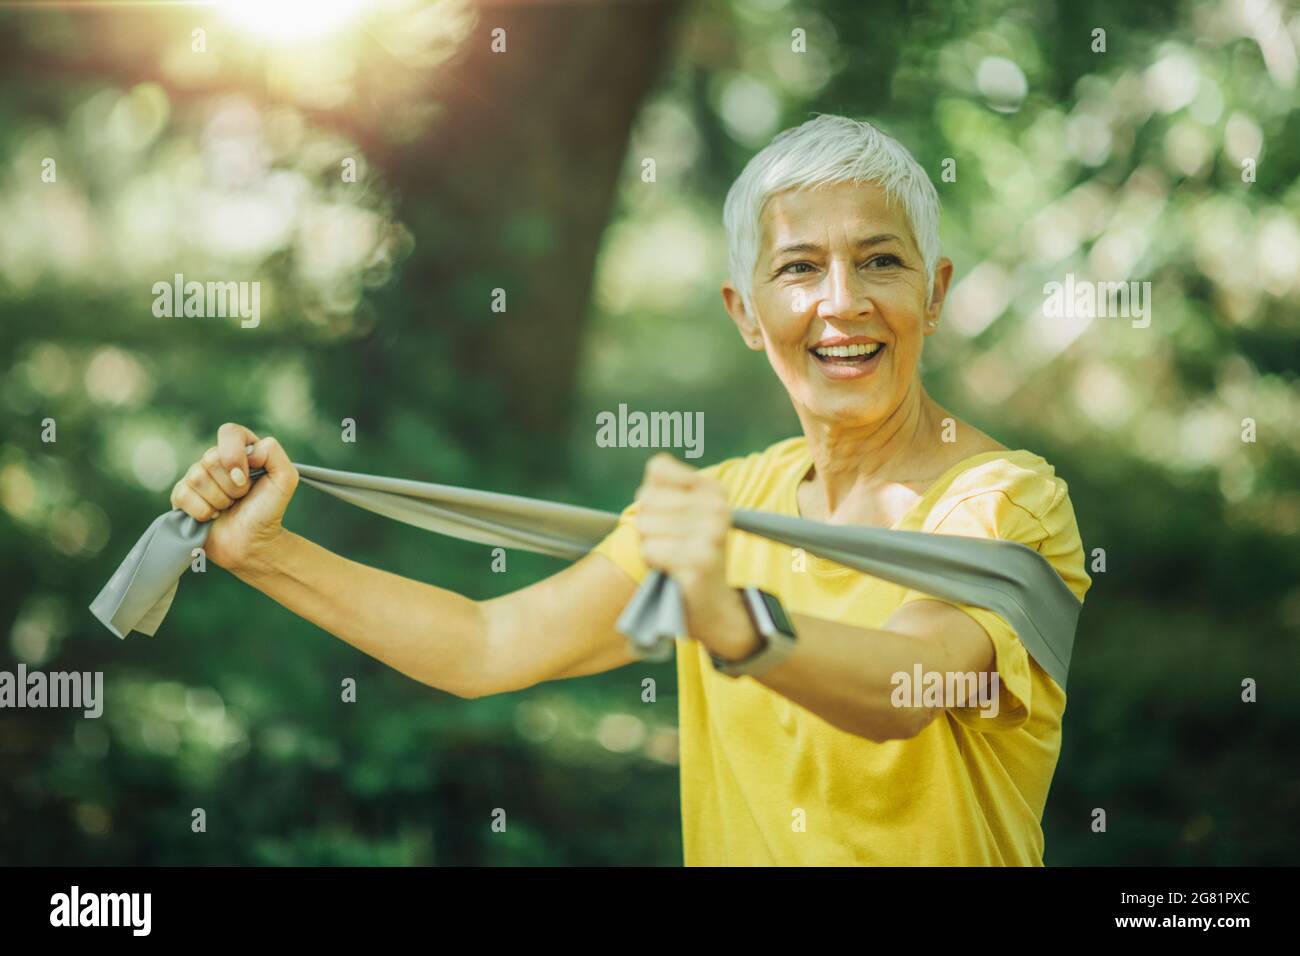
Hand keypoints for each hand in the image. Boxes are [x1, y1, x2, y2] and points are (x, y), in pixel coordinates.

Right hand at [169, 422, 299, 573]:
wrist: (252, 544)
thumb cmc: (268, 512)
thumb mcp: (285, 479)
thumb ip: (273, 453)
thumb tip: (248, 450)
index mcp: (241, 450)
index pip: (229, 432)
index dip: (234, 454)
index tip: (245, 478)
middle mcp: (217, 460)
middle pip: (211, 458)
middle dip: (231, 486)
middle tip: (241, 498)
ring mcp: (197, 477)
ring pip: (196, 478)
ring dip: (219, 500)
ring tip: (228, 508)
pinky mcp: (182, 497)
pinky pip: (183, 495)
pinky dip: (203, 511)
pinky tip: (213, 516)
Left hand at [634, 453, 757, 660]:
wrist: (714, 604)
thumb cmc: (688, 554)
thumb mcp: (681, 513)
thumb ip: (662, 488)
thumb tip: (649, 482)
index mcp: (714, 489)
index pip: (658, 469)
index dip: (651, 494)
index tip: (669, 515)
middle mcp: (718, 507)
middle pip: (646, 499)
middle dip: (649, 524)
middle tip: (671, 543)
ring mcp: (711, 533)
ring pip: (645, 524)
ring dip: (651, 545)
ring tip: (673, 557)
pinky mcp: (699, 560)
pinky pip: (651, 549)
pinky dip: (654, 563)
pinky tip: (673, 571)